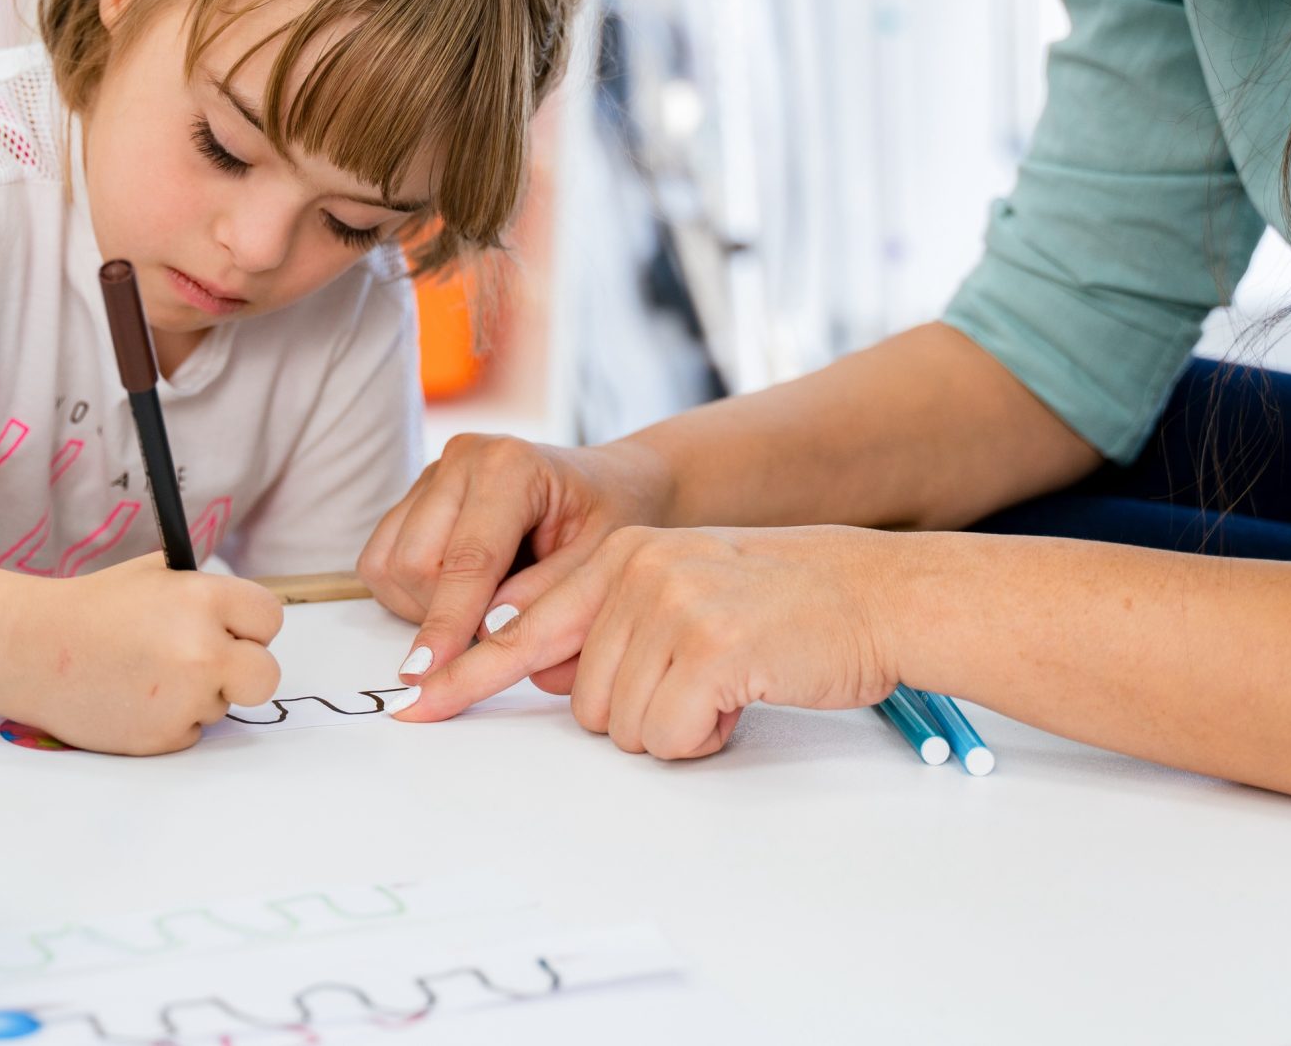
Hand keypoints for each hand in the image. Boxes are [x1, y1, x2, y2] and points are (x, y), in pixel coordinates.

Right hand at [6, 555, 283, 754]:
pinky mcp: (163, 737)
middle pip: (265, 675)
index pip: (269, 618)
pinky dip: (170, 720)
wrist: (32, 650)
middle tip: (216, 665)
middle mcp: (203, 650)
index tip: (235, 631)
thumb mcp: (155, 576)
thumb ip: (205, 592)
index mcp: (203, 600)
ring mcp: (185, 698)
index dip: (251, 626)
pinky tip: (133, 698)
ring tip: (148, 674)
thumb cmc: (93, 609)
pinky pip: (190, 731)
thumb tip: (242, 614)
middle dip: (245, 671)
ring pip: (223, 705)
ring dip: (199, 695)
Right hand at [358, 434, 673, 687]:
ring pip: (389, 566)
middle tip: (497, 628)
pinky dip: (410, 594)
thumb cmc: (609, 518)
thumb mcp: (603, 560)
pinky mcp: (413, 495)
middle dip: (444, 616)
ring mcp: (432, 473)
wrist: (607, 485)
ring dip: (424, 607)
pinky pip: (381, 562)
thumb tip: (489, 634)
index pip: (468, 561)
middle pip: (415, 564)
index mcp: (511, 465)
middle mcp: (461, 458)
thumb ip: (548, 597)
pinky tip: (459, 592)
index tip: (430, 676)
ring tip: (483, 604)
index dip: (449, 624)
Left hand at [396, 525, 906, 758]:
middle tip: (702, 681)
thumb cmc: (783, 605)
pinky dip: (704, 737)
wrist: (875, 595)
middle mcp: (634, 570)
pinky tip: (742, 694)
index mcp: (618, 554)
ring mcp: (669, 604)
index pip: (521, 622)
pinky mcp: (707, 647)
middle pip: (579, 700)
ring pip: (620, 725)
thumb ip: (609, 620)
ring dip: (675, 726)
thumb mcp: (683, 590)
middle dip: (639, 713)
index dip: (465, 673)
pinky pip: (666, 736)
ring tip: (728, 681)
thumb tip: (539, 671)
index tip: (415, 704)